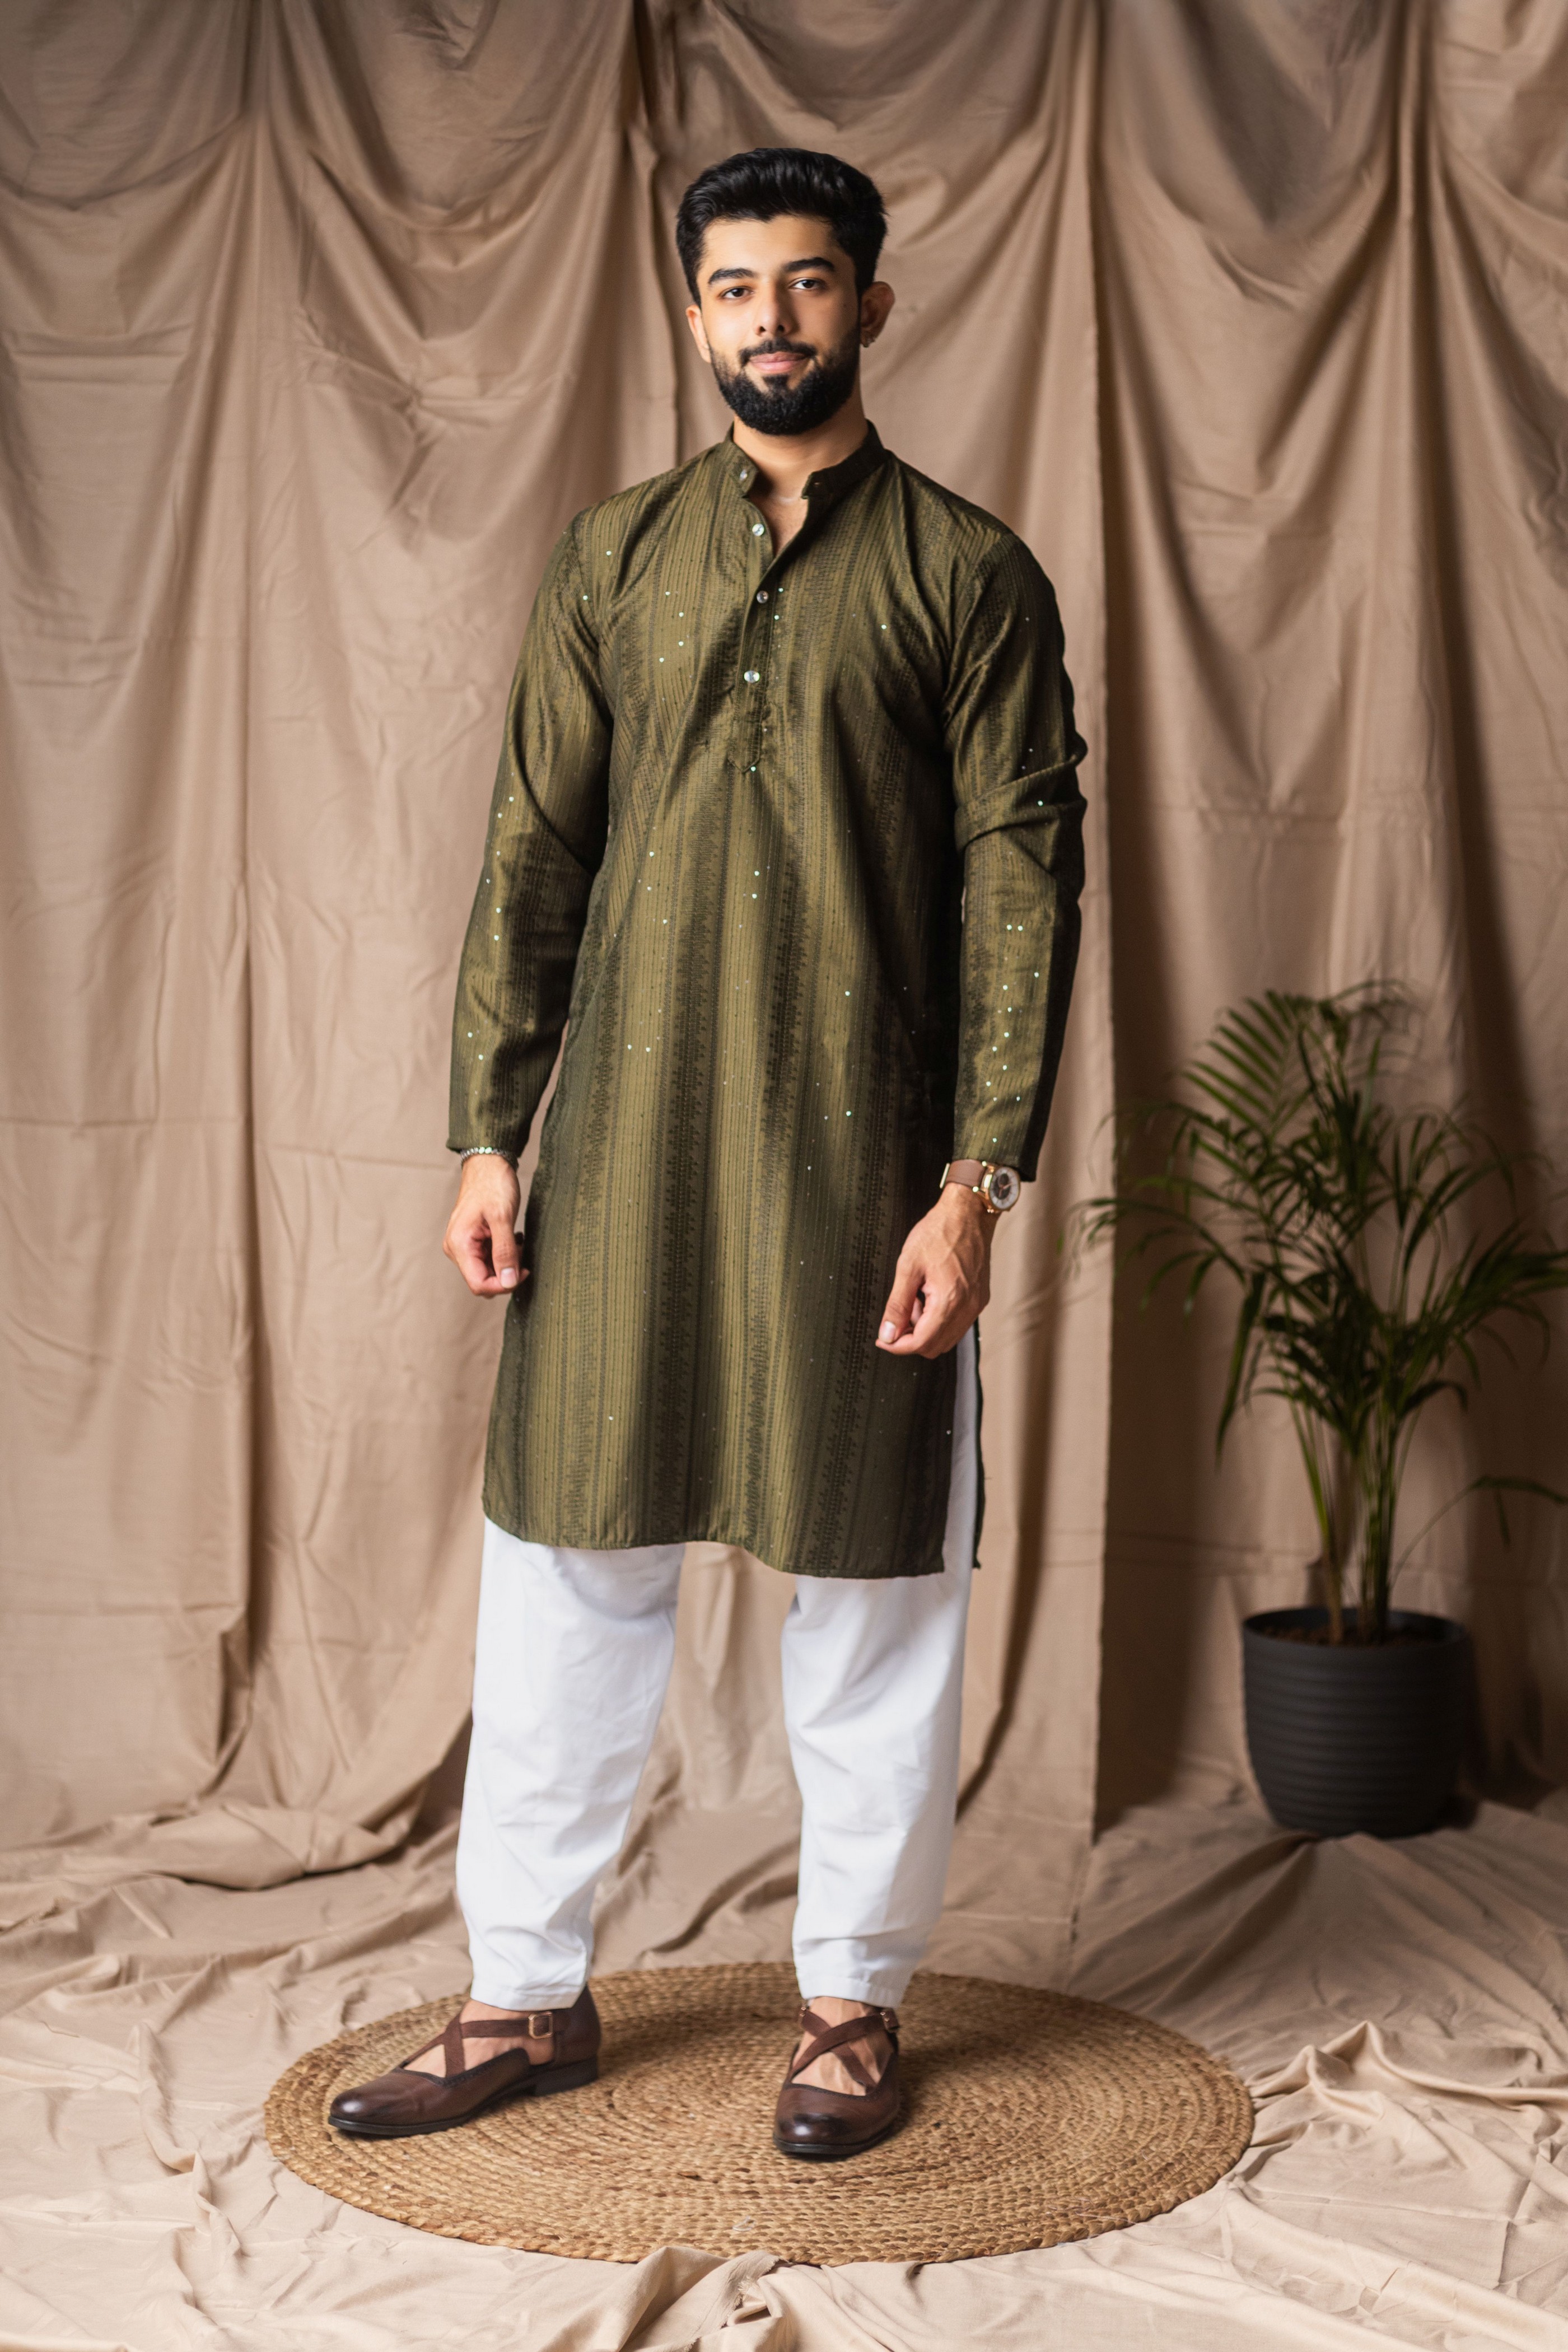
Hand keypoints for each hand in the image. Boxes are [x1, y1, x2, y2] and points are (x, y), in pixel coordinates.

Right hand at [444, 1155, 524, 1297]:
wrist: (488, 1164)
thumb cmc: (493, 1185)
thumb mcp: (503, 1218)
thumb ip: (505, 1251)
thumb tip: (509, 1282)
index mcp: (459, 1245)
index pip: (479, 1284)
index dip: (502, 1285)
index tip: (522, 1272)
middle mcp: (457, 1249)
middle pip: (483, 1280)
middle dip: (506, 1273)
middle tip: (522, 1254)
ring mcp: (463, 1245)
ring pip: (488, 1271)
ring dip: (507, 1263)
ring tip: (517, 1242)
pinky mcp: (472, 1241)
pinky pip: (489, 1259)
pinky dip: (504, 1254)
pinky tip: (513, 1239)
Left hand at [875, 1185, 995, 1357]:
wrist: (968, 1212)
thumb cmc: (939, 1232)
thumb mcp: (908, 1266)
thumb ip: (897, 1305)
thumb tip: (887, 1334)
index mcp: (949, 1300)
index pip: (921, 1343)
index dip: (897, 1346)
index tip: (883, 1338)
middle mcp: (968, 1307)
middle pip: (935, 1347)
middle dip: (911, 1337)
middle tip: (898, 1314)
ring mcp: (976, 1304)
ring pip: (947, 1337)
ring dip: (925, 1328)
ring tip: (914, 1298)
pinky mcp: (979, 1298)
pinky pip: (957, 1323)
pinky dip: (939, 1318)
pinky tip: (928, 1295)